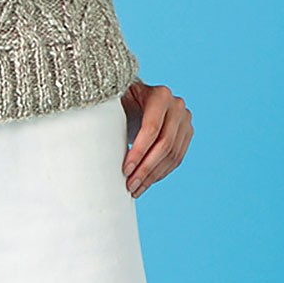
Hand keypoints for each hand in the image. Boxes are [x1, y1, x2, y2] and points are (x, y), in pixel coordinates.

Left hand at [119, 78, 192, 198]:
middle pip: (165, 144)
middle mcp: (177, 106)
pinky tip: (147, 182)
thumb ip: (111, 113)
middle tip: (130, 185)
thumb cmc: (122, 97)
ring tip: (136, 188)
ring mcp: (185, 120)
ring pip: (173, 155)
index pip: (152, 129)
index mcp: (160, 94)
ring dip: (154, 176)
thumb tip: (96, 142)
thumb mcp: (117, 99)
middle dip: (146, 168)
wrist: (137, 94)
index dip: (139, 151)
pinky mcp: (187, 133)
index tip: (125, 169)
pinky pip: (177, 158)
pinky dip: (161, 173)